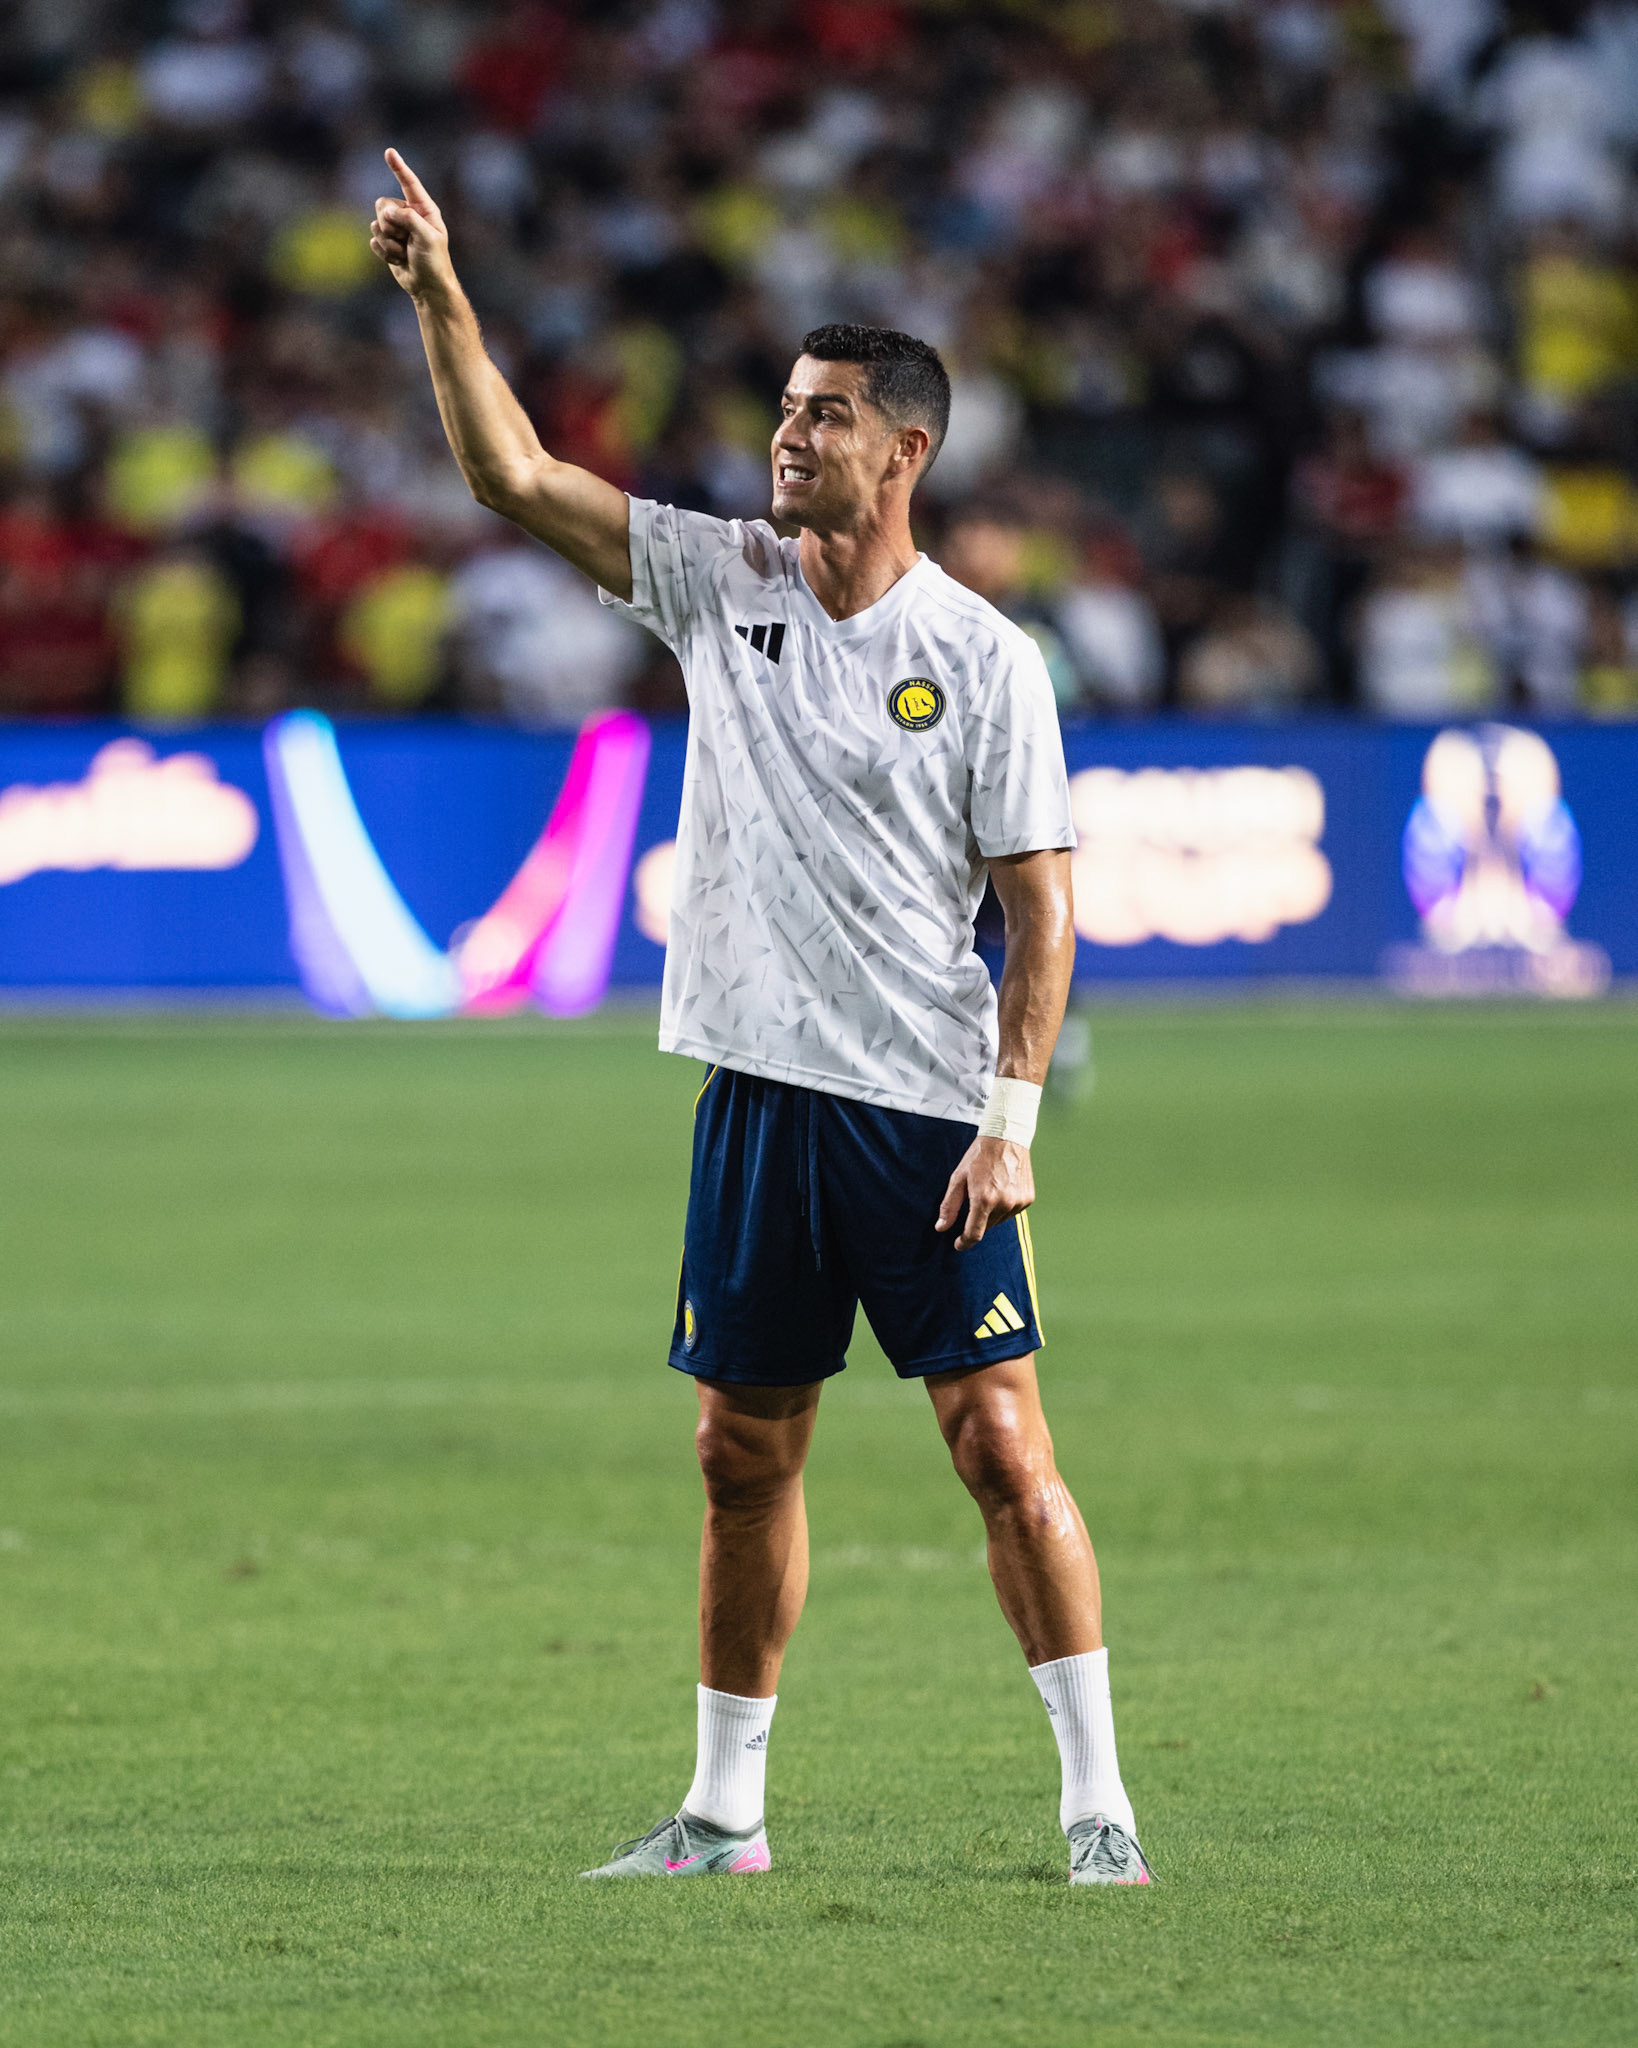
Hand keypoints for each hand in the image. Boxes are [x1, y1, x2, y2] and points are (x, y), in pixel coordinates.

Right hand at [370, 149, 453, 300]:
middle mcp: (408, 215)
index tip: (389, 152)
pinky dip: (385, 253)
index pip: (409, 183)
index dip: (398, 168)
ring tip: (405, 253)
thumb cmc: (434, 262)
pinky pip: (374, 240)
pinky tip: (399, 260)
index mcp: (423, 209)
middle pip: (382, 204)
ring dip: (389, 243)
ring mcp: (396, 228)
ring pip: (377, 223)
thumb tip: (385, 211)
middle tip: (405, 240)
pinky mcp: (387, 242)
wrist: (428, 287)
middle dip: (390, 224)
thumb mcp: (428, 238)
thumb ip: (409, 219)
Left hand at [935, 1135, 1033, 1251]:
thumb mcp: (958, 1178)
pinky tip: (1001, 1190)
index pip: (974, 1234)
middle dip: (976, 1221)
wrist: (1006, 1137)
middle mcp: (1004, 1203)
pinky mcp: (1028, 1198)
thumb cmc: (979, 1156)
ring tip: (988, 1191)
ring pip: (999, 1220)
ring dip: (991, 1214)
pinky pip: (1012, 1212)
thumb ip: (950, 1205)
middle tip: (972, 1202)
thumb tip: (941, 1227)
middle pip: (986, 1227)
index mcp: (984, 1199)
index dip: (964, 1242)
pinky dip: (1004, 1207)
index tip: (958, 1244)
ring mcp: (1018, 1202)